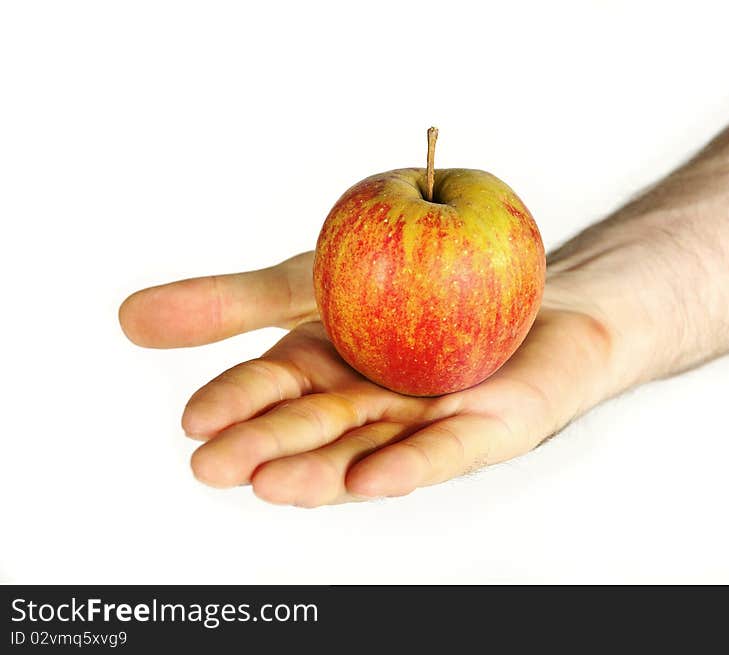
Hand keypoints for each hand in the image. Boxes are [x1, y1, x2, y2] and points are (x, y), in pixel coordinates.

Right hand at [119, 252, 614, 505]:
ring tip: (276, 485)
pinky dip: (414, 464)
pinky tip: (375, 478)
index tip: (193, 421)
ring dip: (323, 471)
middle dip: (266, 448)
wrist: (526, 282)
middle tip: (214, 467)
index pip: (273, 389)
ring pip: (369, 449)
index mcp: (327, 374)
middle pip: (314, 429)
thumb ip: (234, 304)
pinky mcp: (484, 429)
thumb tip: (127, 319)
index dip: (236, 404)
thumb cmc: (414, 285)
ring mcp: (425, 422)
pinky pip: (447, 449)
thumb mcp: (312, 279)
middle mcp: (370, 408)